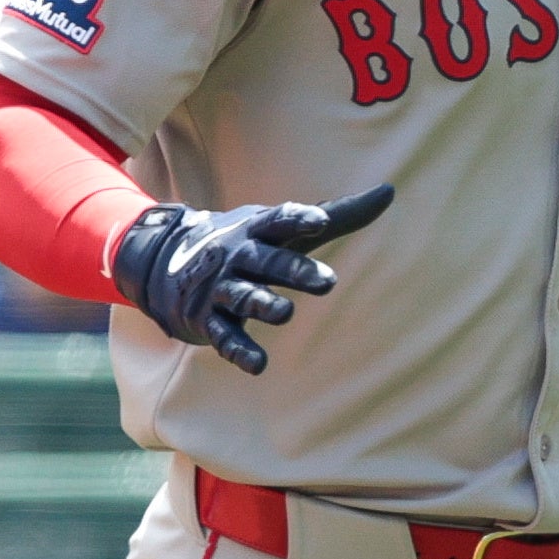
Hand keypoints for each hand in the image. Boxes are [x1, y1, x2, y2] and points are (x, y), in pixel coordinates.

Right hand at [112, 186, 394, 374]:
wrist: (168, 263)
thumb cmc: (250, 242)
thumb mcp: (285, 227)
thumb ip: (338, 214)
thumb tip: (389, 193)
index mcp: (257, 229)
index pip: (279, 220)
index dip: (299, 218)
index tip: (321, 221)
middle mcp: (236, 256)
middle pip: (265, 261)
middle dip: (293, 270)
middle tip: (328, 281)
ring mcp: (220, 288)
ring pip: (242, 297)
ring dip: (262, 304)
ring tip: (286, 313)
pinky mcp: (209, 320)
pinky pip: (225, 337)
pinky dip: (240, 352)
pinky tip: (259, 365)